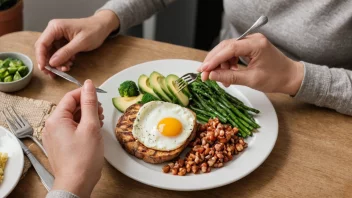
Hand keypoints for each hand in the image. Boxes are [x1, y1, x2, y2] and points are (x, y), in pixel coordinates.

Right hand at [35, 10, 119, 76]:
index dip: (41, 57)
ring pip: (51, 53)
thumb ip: (66, 52)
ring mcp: (58, 37)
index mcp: (55, 27)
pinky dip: (62, 60)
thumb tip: (52, 62)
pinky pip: (59, 53)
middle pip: (44, 49)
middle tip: (53, 74)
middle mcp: (54, 31)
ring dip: (57, 63)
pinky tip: (69, 64)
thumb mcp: (81, 42)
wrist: (102, 27)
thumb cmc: (93, 31)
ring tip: (65, 69)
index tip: (44, 69)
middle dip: (48, 62)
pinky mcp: (63, 42)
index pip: (42, 43)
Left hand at [43, 80, 103, 196]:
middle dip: (88, 108)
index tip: (99, 95)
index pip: (71, 97)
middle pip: (71, 107)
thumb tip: (89, 84)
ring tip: (98, 125)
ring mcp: (54, 136)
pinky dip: (82, 128)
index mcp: (56, 119)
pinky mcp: (60, 145)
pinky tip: (92, 133)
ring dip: (87, 118)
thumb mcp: (90, 126)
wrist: (76, 183)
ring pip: (72, 118)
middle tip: (100, 115)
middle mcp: (51, 126)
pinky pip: (71, 129)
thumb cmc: (83, 157)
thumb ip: (90, 103)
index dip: (86, 94)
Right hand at [198, 33, 303, 94]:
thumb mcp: (251, 80)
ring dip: (220, 64)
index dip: (214, 59)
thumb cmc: (276, 78)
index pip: (229, 48)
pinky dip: (227, 64)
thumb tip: (212, 75)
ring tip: (220, 78)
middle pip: (225, 47)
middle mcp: (252, 39)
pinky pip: (232, 53)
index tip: (204, 69)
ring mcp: (251, 42)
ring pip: (227, 50)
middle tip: (204, 74)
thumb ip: (230, 77)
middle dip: (213, 61)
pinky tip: (227, 73)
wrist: (290, 77)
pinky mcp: (249, 48)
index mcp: (256, 44)